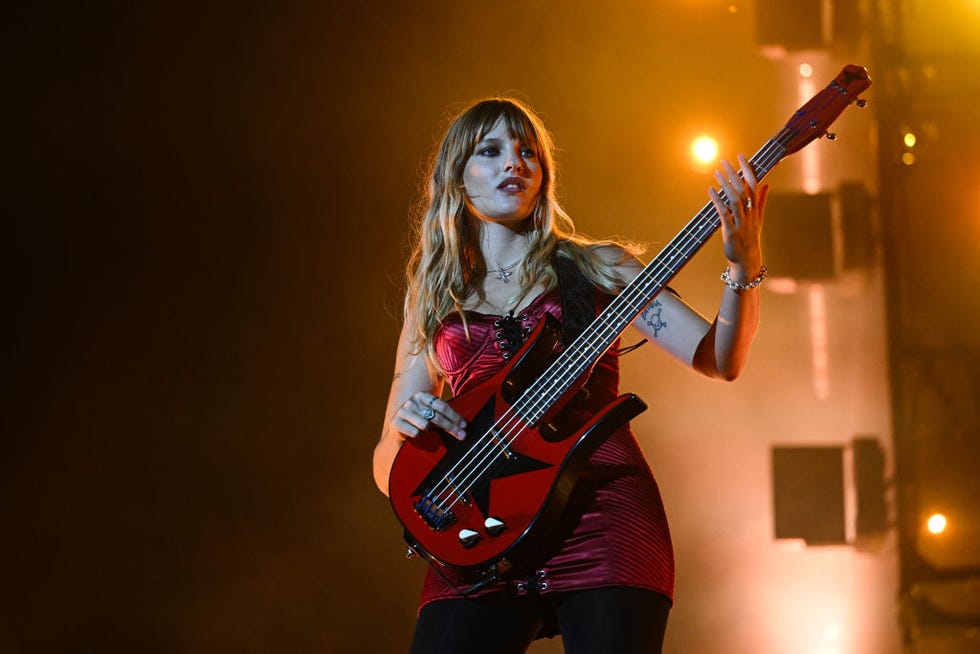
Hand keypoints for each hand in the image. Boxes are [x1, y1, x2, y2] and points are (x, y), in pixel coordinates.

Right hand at [392, 392, 466, 439]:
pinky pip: (415, 432)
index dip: (454, 416)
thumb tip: (463, 424)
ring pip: (425, 424)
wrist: (398, 429)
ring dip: (431, 431)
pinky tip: (419, 436)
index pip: (442, 406)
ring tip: (431, 433)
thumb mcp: (430, 414)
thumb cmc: (419, 421)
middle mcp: (412, 401)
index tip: (464, 425)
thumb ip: (443, 415)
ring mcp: (403, 411)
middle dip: (451, 426)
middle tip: (462, 435)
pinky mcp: (396, 423)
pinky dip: (419, 436)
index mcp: (422, 396)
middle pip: (436, 415)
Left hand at [708, 153, 768, 280]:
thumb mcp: (758, 218)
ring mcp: (741, 223)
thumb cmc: (750, 238)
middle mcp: (750, 214)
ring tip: (716, 172)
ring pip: (735, 200)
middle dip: (734, 174)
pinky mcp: (730, 232)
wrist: (747, 260)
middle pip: (743, 190)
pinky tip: (710, 191)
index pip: (754, 185)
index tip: (741, 156)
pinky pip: (724, 213)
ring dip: (725, 185)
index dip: (748, 170)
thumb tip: (766, 184)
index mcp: (756, 209)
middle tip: (724, 161)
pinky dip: (717, 201)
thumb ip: (761, 200)